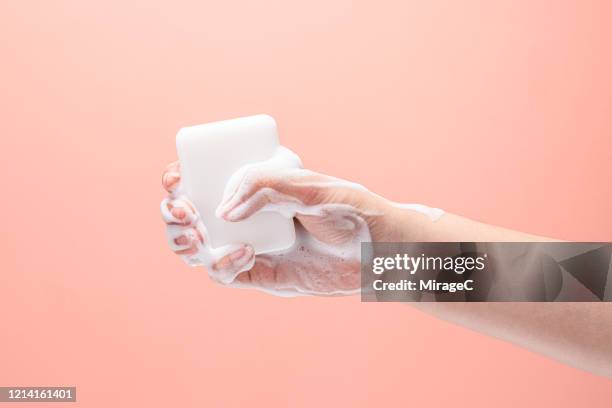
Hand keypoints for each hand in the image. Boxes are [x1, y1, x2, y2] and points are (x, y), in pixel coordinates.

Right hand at [161, 147, 442, 295]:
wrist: (379, 253)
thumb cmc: (352, 210)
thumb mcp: (312, 186)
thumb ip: (268, 185)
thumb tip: (223, 211)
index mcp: (255, 185)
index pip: (204, 178)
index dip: (180, 178)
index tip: (177, 178)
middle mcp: (247, 215)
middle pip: (191, 214)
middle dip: (174, 212)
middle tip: (186, 211)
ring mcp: (250, 244)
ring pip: (198, 246)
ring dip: (184, 241)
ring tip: (197, 234)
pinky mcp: (260, 274)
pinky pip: (224, 273)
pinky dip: (223, 264)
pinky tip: (246, 253)